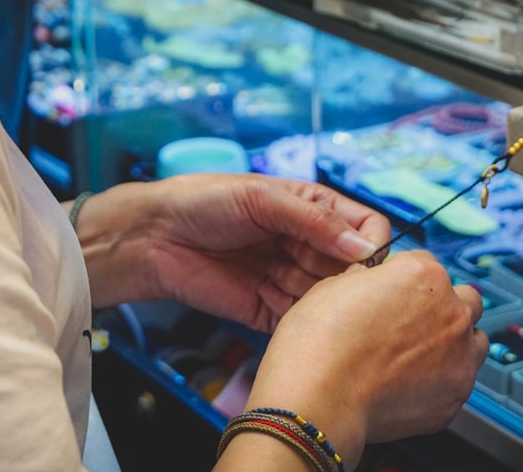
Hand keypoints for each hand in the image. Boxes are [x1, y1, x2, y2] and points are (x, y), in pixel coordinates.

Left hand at [72, 173, 390, 330]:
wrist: (151, 237)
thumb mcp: (262, 198)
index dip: (371, 243)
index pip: (363, 227)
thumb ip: (314, 221)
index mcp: (310, 209)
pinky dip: (303, 322)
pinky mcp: (267, 309)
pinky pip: (298, 321)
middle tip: (332, 284)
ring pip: (328, 297)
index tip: (367, 261)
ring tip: (301, 295)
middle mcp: (304, 245)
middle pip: (349, 267)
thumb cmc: (203, 202)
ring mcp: (287, 278)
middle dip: (346, 277)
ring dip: (323, 300)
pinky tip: (295, 317)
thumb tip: (365, 247)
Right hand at [229, 250, 487, 469]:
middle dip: (440, 307)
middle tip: (408, 323)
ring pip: (472, 341)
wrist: (320, 398)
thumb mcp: (332, 287)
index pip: (426, 263)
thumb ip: (365, 281)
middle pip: (463, 299)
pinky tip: (405, 384)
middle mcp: (451, 313)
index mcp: (423, 276)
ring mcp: (459, 358)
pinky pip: (457, 382)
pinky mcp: (455, 397)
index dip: (404, 278)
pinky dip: (438, 382)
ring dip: (451, 343)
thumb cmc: (320, 343)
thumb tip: (369, 283)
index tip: (391, 292)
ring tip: (413, 356)